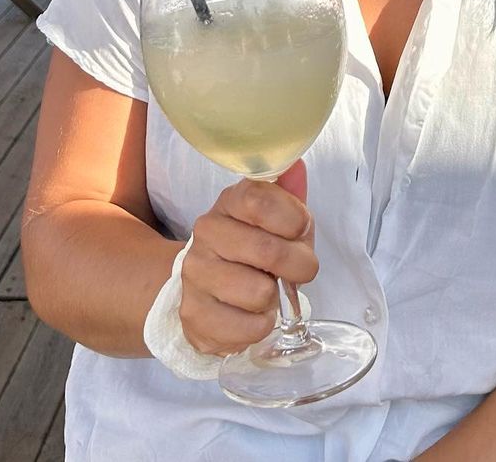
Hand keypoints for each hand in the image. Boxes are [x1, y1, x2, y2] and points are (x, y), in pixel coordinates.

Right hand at [178, 161, 317, 356]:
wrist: (208, 286)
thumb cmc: (256, 248)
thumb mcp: (279, 219)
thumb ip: (289, 195)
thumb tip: (296, 166)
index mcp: (230, 201)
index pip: (260, 200)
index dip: (293, 220)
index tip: (301, 230)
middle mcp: (206, 232)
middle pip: (268, 251)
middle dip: (299, 266)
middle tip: (297, 270)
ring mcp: (195, 274)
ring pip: (259, 292)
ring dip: (274, 298)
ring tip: (264, 290)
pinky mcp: (193, 316)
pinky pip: (248, 328)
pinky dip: (260, 325)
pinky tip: (250, 313)